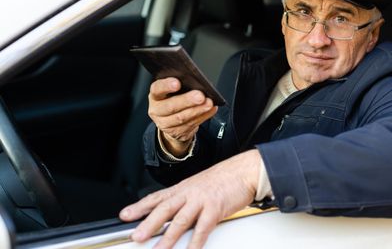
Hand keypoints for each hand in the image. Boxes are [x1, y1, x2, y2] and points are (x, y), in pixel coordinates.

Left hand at [119, 149, 261, 248]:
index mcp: (184, 187)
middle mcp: (189, 193)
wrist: (244, 170)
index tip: (125, 215)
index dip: (140, 206)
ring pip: (180, 220)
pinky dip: (195, 243)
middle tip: (136, 236)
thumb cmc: (225, 178)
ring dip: (167, 237)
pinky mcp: (215, 208)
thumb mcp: (200, 185)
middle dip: (149, 223)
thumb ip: (186, 199)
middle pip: (164, 209)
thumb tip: (174, 213)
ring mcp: (202, 200)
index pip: (157, 197)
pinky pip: (202, 229)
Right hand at [148, 78, 217, 155]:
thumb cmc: (173, 99)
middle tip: (200, 96)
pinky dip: (203, 116)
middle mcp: (157, 110)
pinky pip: (191, 124)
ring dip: (198, 110)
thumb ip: (181, 85)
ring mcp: (165, 123)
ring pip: (182, 118)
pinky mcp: (177, 132)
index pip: (157, 89)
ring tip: (208, 103)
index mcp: (155, 96)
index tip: (177, 83)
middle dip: (187, 101)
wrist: (170, 121)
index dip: (166, 86)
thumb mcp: (172, 91)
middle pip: (170, 106)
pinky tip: (211, 110)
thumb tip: (196, 82)